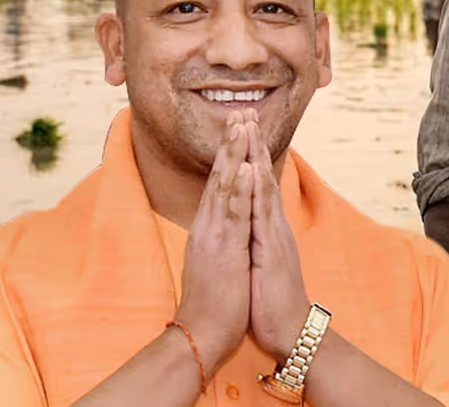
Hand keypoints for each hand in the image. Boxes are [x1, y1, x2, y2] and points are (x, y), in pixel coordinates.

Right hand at [174, 111, 254, 374]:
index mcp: (209, 229)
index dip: (228, 155)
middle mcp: (208, 226)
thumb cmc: (213, 302)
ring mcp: (213, 235)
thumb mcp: (217, 262)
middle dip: (230, 143)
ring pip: (224, 186)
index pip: (219, 184)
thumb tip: (221, 225)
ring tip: (242, 126)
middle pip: (219, 176)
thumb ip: (218, 239)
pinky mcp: (223, 249)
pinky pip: (232, 213)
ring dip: (234, 155)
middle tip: (240, 112)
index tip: (237, 128)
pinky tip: (246, 167)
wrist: (202, 334)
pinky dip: (238, 188)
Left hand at [246, 116, 311, 358]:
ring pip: (262, 187)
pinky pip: (262, 212)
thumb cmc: (273, 303)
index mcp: (266, 229)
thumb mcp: (262, 265)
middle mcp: (272, 226)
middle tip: (245, 112)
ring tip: (248, 127)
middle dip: (252, 144)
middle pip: (260, 177)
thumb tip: (251, 228)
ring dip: (254, 155)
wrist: (292, 331)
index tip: (241, 129)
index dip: (248, 156)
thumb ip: (258, 242)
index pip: (256, 186)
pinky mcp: (272, 248)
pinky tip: (251, 167)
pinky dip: (256, 187)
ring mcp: (274, 235)